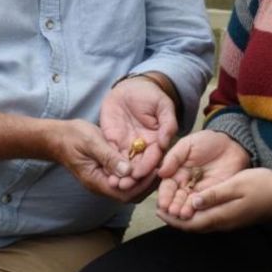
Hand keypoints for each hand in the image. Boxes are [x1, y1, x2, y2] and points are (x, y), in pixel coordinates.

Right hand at [47, 119, 150, 201]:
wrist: (57, 137)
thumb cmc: (72, 138)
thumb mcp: (91, 143)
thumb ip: (109, 157)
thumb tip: (128, 171)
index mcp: (97, 182)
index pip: (125, 192)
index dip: (143, 185)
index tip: (156, 170)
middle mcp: (103, 185)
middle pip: (131, 194)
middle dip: (148, 184)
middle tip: (163, 169)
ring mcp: (105, 180)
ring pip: (130, 187)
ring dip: (145, 179)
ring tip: (159, 164)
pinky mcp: (108, 172)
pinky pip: (126, 178)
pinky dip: (138, 172)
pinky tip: (148, 160)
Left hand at [99, 76, 176, 190]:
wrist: (131, 86)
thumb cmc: (150, 94)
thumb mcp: (163, 105)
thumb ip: (167, 123)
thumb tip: (165, 143)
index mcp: (157, 140)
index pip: (154, 157)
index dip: (148, 166)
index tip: (140, 173)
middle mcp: (143, 147)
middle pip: (139, 165)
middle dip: (132, 177)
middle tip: (125, 185)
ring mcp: (127, 145)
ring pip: (124, 164)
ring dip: (119, 175)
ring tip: (114, 184)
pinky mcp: (112, 141)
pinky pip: (110, 155)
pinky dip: (108, 165)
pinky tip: (104, 173)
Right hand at [156, 130, 251, 218]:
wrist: (232, 144)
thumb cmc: (208, 141)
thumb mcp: (187, 144)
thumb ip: (174, 157)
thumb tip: (161, 172)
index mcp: (176, 173)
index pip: (168, 187)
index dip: (165, 196)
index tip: (163, 203)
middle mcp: (186, 185)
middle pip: (177, 199)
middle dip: (174, 206)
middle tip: (172, 212)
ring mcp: (200, 192)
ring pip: (189, 204)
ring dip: (185, 211)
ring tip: (184, 214)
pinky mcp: (214, 195)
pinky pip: (205, 204)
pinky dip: (200, 209)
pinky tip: (197, 213)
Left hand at [157, 167, 271, 231]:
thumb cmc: (261, 186)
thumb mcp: (235, 185)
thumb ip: (214, 195)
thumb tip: (193, 202)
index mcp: (221, 216)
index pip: (190, 223)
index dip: (172, 219)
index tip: (158, 210)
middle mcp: (223, 223)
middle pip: (194, 226)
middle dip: (176, 219)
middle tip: (161, 209)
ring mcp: (230, 222)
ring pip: (202, 223)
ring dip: (186, 217)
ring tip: (174, 206)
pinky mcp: (235, 217)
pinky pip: (210, 219)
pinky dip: (198, 214)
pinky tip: (195, 203)